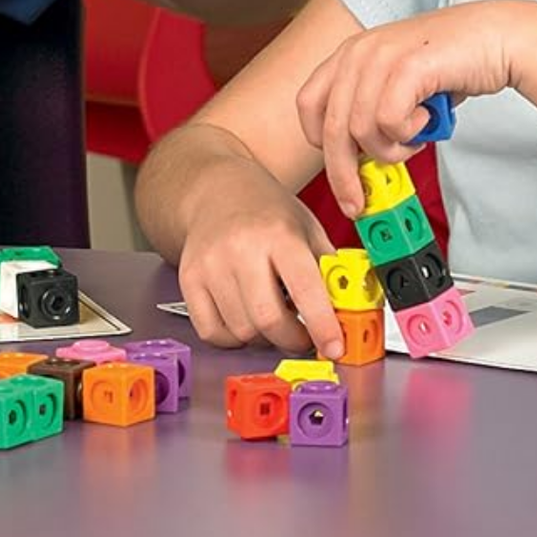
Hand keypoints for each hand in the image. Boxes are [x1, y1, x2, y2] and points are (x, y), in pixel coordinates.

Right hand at [176, 166, 341, 357]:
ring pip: (242, 331)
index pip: (305, 289)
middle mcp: (241, 249)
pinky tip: (245, 320)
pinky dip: (234, 338)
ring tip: (274, 317)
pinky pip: (212, 332)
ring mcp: (210, 265)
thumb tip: (347, 313)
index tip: (335, 347)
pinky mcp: (189, 279)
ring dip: (265, 338)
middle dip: (293, 340)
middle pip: (268, 320)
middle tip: (305, 338)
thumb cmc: (267, 211)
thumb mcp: (308, 228)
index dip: (323, 326)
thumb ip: (327, 269)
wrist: (218, 189)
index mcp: (279, 234)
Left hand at [296, 0, 532, 215]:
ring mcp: (381, 56)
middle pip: (331, 127)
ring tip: (416, 138)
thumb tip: (356, 160)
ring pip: (362, 131)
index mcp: (349, 54)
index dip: (320, 144)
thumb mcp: (397, 84)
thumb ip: (372, 112)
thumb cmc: (451, 66)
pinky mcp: (408, 66)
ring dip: (391, 150)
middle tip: (357, 203)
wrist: (497, 38)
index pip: (308, 104)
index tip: (338, 171)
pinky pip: (390, 122)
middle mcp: (358, 52)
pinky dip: (410, 134)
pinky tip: (427, 120)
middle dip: (343, 174)